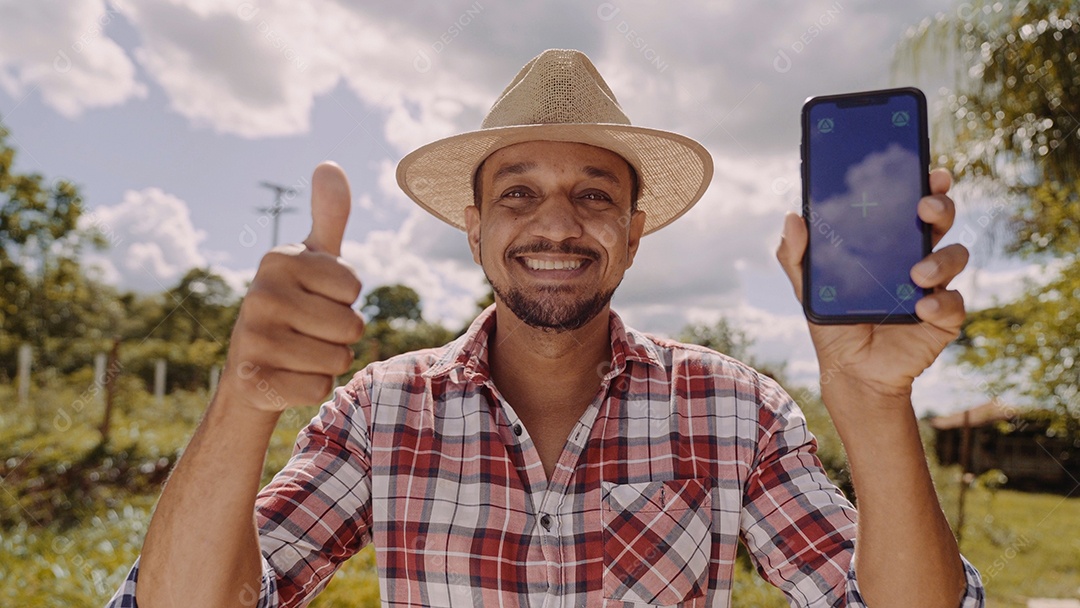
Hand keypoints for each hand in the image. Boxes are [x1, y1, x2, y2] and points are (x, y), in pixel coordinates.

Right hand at [219, 162, 363, 411]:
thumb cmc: (297, 306)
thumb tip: (329, 165)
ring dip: (330, 361)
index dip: (345, 300)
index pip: (353, 287)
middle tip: (311, 331)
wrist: (253, 368)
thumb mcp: (314, 261)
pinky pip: (319, 388)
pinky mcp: (254, 381)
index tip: (318, 298)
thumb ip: (328, 216)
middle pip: (351, 326)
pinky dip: (313, 387)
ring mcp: (252, 339)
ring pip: (338, 358)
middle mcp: (259, 295)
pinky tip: (289, 377)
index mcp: (278, 260)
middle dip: (342, 335)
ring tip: (301, 353)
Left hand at [776, 169, 968, 397]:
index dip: (924, 184)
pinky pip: (954, 303)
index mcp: (888, 242)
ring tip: (915, 275)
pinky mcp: (943, 318)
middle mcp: (917, 257)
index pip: (910, 204)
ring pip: (955, 256)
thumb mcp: (807, 287)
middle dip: (940, 206)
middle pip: (940, 220)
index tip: (926, 170)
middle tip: (925, 207)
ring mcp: (934, 286)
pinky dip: (941, 303)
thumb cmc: (834, 322)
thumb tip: (792, 216)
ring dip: (941, 259)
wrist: (849, 371)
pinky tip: (922, 308)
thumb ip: (796, 254)